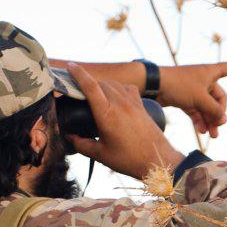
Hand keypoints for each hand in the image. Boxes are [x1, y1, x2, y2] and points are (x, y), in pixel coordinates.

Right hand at [65, 63, 183, 179]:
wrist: (157, 161)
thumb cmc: (129, 160)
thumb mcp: (101, 155)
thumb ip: (82, 145)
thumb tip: (70, 137)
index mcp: (107, 114)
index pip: (90, 86)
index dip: (79, 74)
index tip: (70, 66)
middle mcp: (119, 104)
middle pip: (100, 83)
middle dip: (87, 83)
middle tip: (78, 90)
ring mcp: (132, 103)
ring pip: (113, 84)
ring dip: (102, 85)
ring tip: (94, 95)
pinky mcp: (140, 105)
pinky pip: (127, 88)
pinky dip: (117, 88)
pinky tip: (115, 96)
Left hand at [156, 62, 226, 137]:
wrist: (153, 86)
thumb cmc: (178, 85)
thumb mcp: (200, 98)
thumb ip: (214, 110)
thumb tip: (224, 119)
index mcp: (210, 72)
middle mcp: (203, 80)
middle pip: (218, 98)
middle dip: (219, 113)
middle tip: (219, 127)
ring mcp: (194, 90)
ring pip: (207, 107)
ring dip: (210, 121)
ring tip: (213, 136)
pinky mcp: (185, 99)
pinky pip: (197, 111)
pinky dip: (200, 120)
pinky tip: (202, 132)